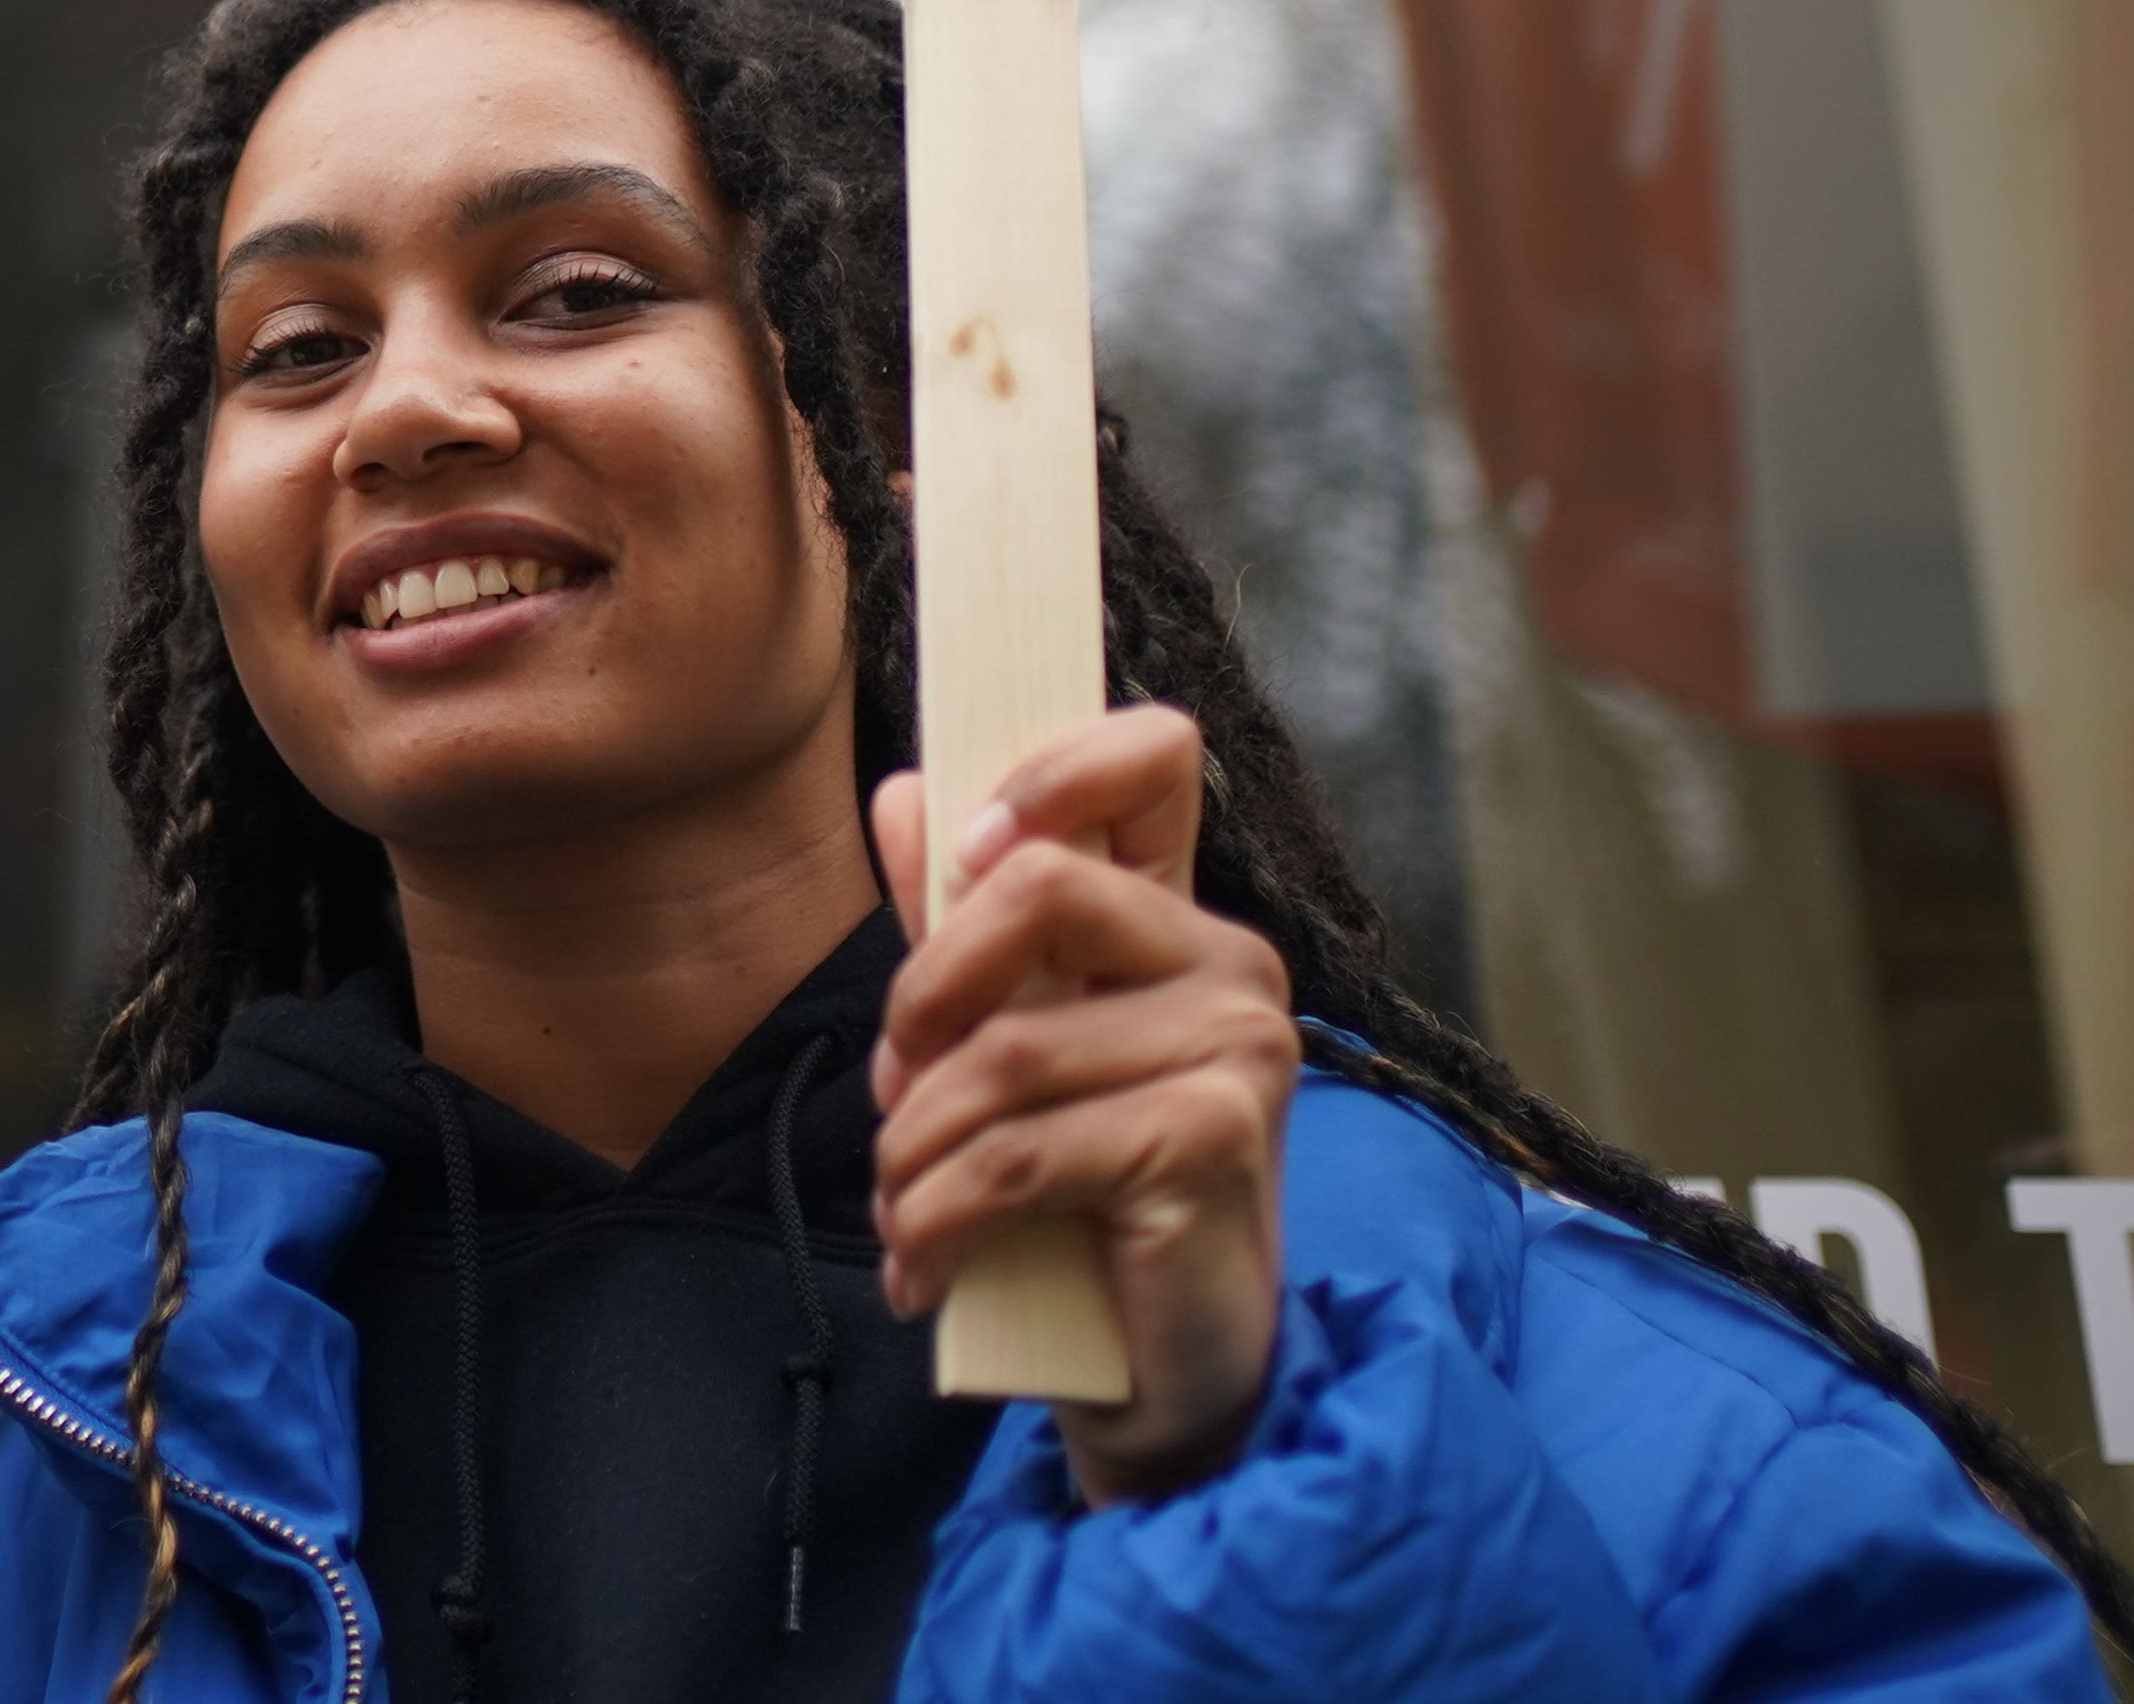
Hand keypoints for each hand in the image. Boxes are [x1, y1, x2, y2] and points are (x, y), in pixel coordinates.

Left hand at [868, 704, 1294, 1505]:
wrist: (1168, 1374)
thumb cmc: (1085, 1201)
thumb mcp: (1011, 1050)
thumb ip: (960, 927)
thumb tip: (901, 793)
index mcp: (1178, 920)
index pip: (1153, 759)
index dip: (1052, 767)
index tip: (966, 853)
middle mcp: (1230, 965)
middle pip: (1040, 886)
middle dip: (923, 996)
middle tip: (895, 1093)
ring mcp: (1238, 1050)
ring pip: (1005, 1049)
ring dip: (913, 1146)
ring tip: (902, 1210)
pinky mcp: (1214, 1141)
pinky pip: (1021, 1154)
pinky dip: (939, 1217)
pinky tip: (923, 1269)